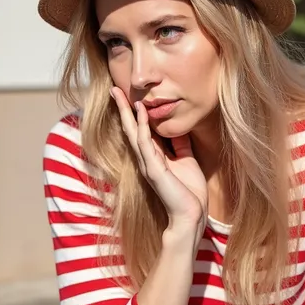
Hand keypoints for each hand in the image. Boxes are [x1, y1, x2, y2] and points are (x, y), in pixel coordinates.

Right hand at [111, 87, 207, 240]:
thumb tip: (179, 127)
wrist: (190, 215)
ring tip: (120, 94)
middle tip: (114, 89)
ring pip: (134, 132)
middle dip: (122, 108)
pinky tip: (141, 112)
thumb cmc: (189, 191)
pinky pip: (146, 143)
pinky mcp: (154, 170)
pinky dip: (143, 126)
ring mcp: (148, 164)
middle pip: (131, 128)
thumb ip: (180, 144)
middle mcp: (146, 158)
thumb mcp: (186, 160)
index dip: (134, 112)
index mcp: (153, 156)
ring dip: (127, 112)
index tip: (128, 94)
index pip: (140, 129)